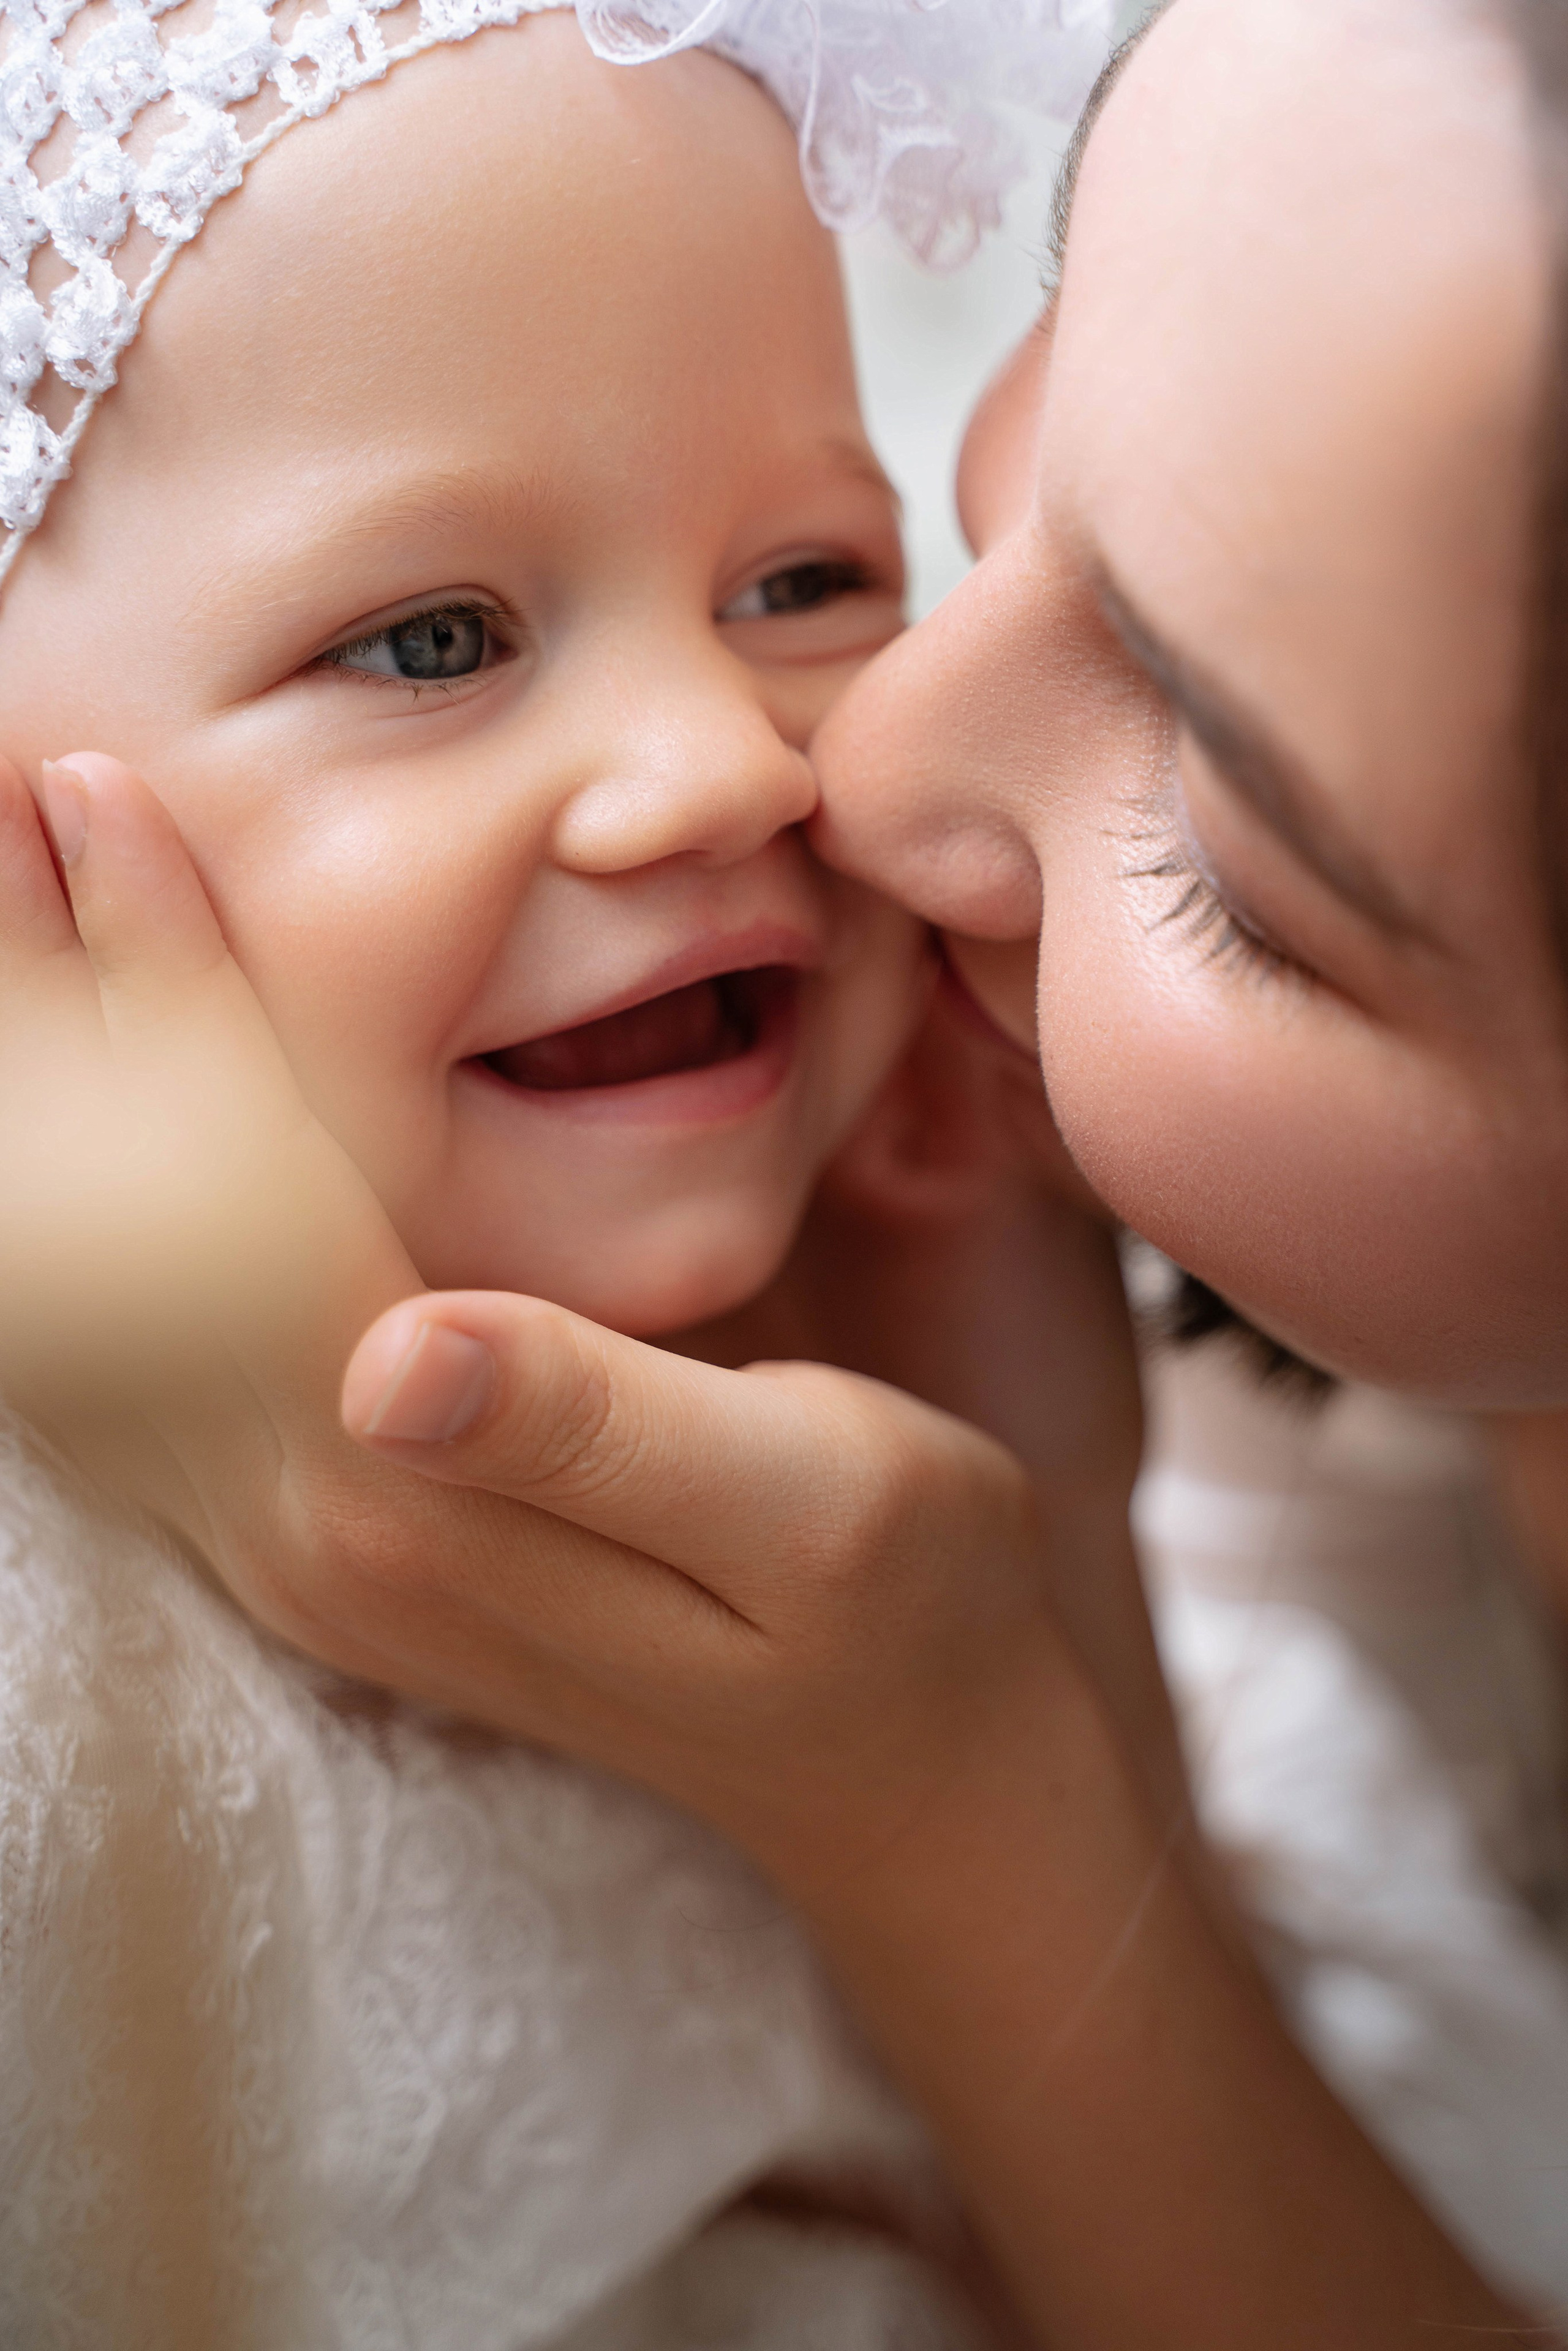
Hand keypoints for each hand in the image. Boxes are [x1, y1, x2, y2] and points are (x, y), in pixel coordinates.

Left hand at [0, 752, 1091, 1881]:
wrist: (909, 1763)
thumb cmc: (903, 1604)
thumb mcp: (808, 1506)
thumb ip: (595, 1427)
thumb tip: (390, 1352)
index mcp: (415, 1497)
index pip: (241, 1198)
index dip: (172, 995)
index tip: (96, 808)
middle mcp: (314, 1535)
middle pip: (129, 1243)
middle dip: (56, 1023)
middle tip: (4, 817)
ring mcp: (306, 1550)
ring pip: (114, 1306)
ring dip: (56, 1115)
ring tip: (10, 932)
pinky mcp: (334, 1537)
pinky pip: (157, 1364)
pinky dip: (101, 1224)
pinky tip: (84, 1124)